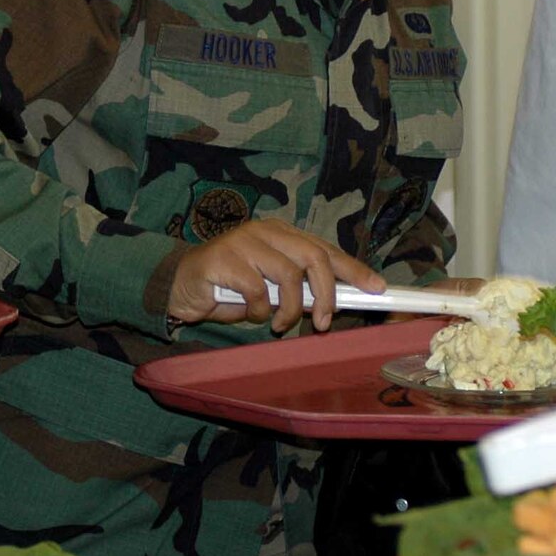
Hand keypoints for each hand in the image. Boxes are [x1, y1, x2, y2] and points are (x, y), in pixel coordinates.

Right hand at [167, 219, 384, 334]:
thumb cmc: (229, 288)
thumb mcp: (269, 287)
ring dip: (289, 309)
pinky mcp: (223, 258)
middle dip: (326, 293)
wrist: (179, 286)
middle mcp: (265, 231)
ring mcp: (243, 241)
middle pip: (314, 257)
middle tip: (323, 321)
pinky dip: (258, 310)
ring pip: (288, 275)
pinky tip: (251, 315)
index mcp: (281, 233)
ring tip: (278, 324)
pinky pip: (256, 289)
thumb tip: (332, 303)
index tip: (376, 288)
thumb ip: (296, 288)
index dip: (354, 269)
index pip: (325, 248)